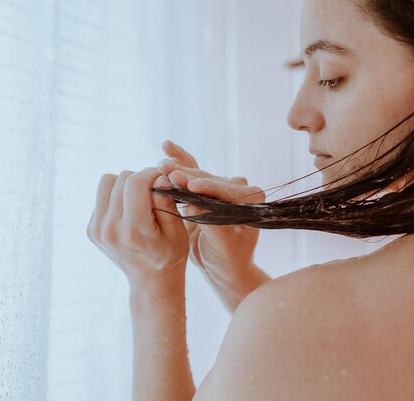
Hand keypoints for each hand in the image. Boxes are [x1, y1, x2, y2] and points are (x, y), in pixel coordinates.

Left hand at [86, 167, 189, 290]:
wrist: (151, 282)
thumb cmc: (170, 255)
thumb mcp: (177, 231)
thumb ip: (167, 202)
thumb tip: (160, 176)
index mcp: (133, 231)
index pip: (135, 183)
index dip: (151, 173)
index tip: (162, 179)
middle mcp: (110, 230)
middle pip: (121, 179)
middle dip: (141, 179)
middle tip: (154, 192)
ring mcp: (97, 230)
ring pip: (107, 182)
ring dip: (125, 185)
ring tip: (140, 200)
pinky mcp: (91, 229)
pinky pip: (102, 195)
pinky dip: (117, 197)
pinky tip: (129, 212)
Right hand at [158, 140, 265, 286]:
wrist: (224, 265)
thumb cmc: (228, 259)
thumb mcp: (223, 246)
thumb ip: (212, 225)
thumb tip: (194, 205)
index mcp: (252, 200)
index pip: (226, 192)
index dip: (207, 188)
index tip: (190, 185)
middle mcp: (240, 188)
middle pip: (209, 180)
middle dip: (188, 176)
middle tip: (168, 172)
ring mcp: (222, 185)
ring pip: (198, 174)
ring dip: (179, 169)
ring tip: (161, 165)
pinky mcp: (207, 186)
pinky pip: (193, 170)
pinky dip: (180, 160)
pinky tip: (166, 147)